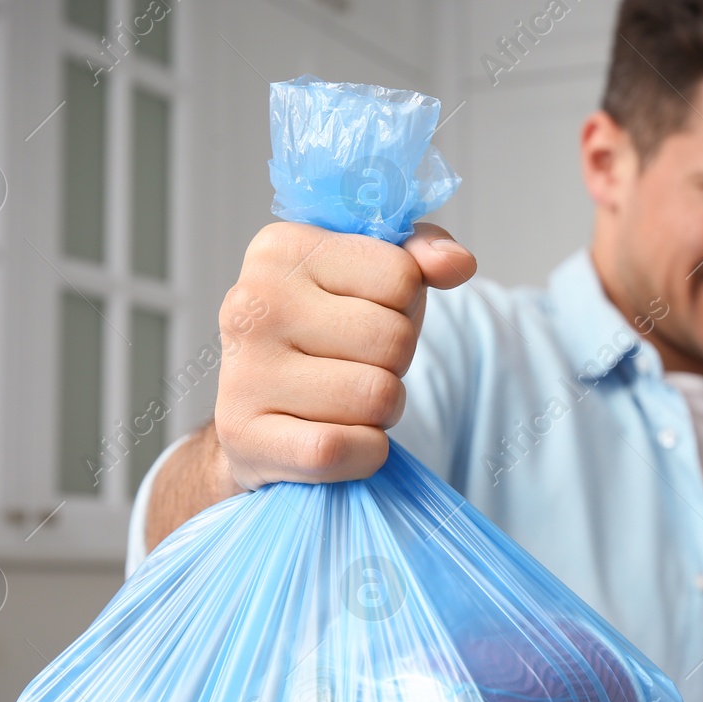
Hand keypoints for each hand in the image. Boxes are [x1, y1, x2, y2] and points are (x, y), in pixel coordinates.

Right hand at [214, 220, 475, 486]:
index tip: (364, 314)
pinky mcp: (244, 437)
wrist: (257, 415)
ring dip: (381, 411)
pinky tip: (340, 439)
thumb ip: (419, 254)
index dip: (404, 306)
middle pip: (394, 340)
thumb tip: (458, 263)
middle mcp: (252, 304)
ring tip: (345, 401)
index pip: (403, 277)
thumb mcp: (371, 278)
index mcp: (281, 248)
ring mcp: (243, 372)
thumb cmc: (326, 335)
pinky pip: (339, 450)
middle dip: (395, 363)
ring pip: (376, 396)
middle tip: (358, 366)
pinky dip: (362, 453)